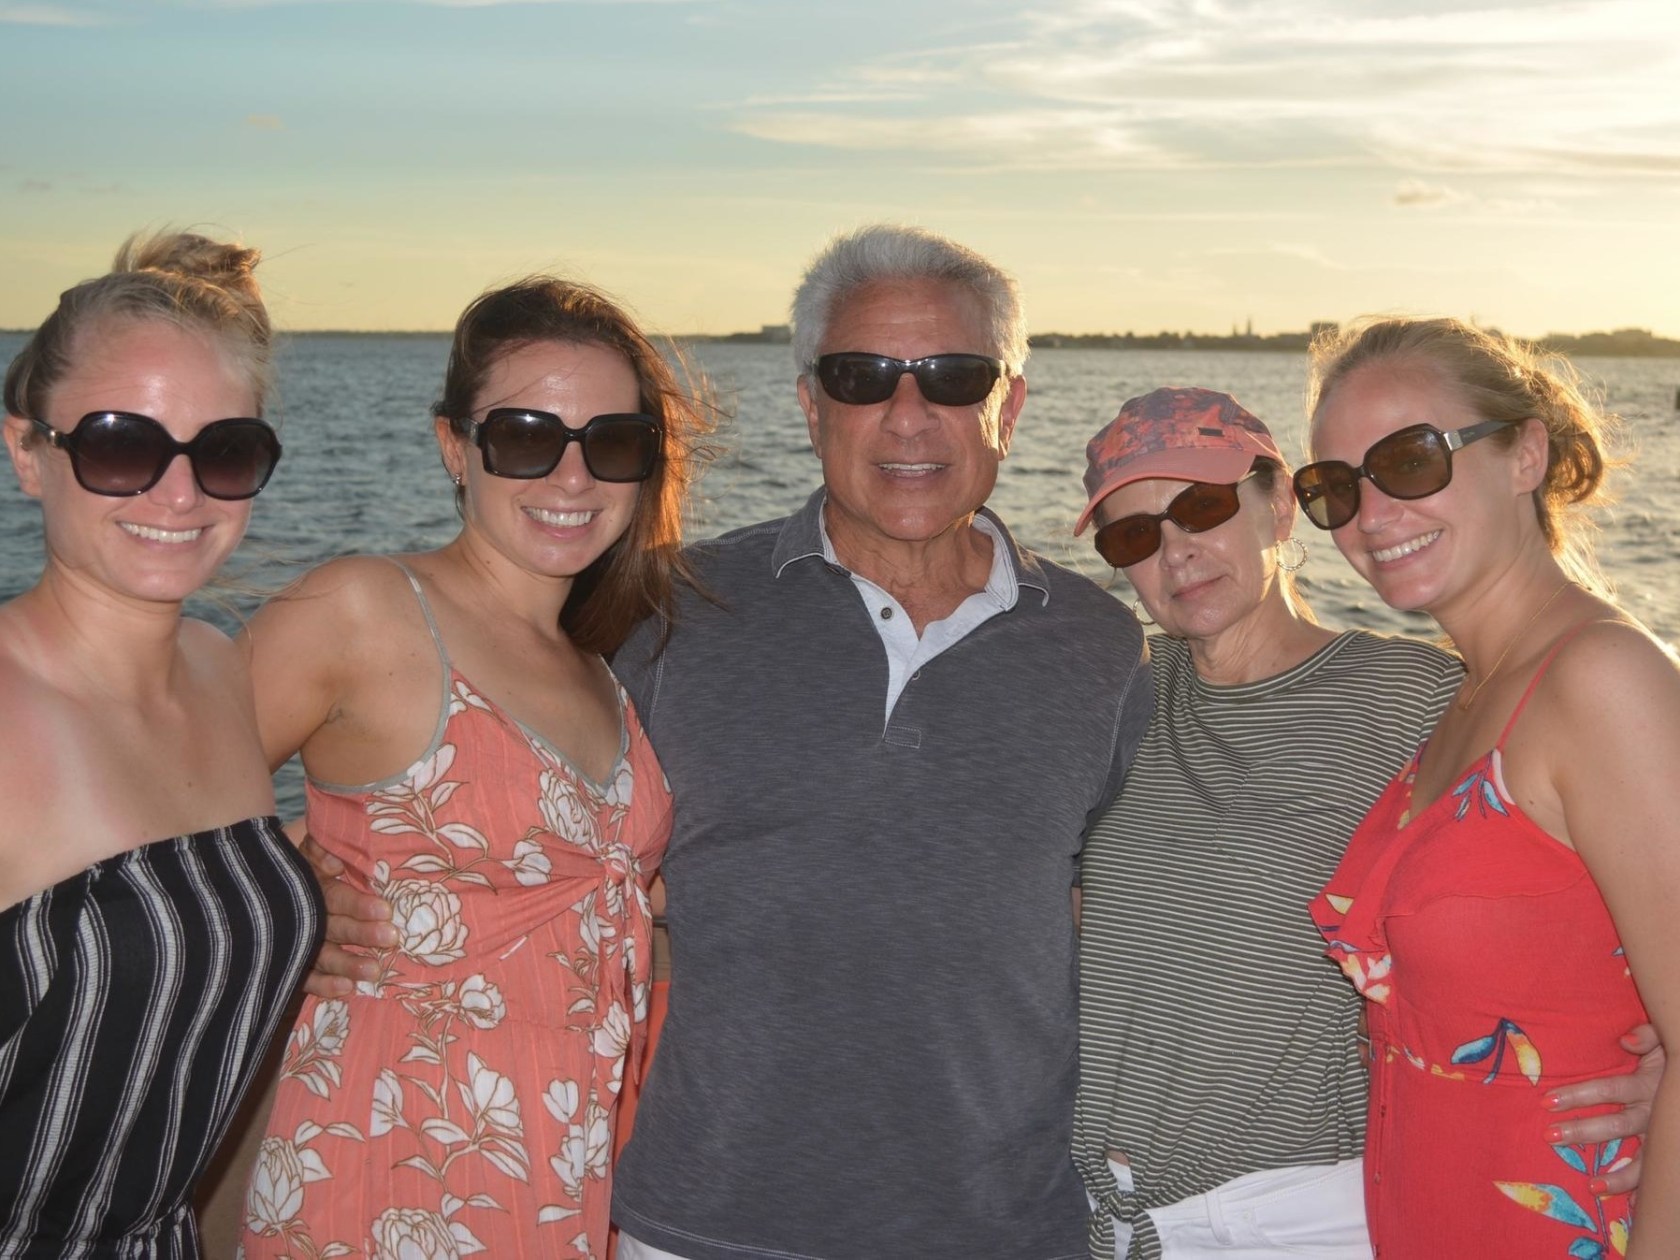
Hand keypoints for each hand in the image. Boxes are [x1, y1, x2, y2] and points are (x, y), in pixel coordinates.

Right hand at [297, 829, 395, 998]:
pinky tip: (346, 989)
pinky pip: (305, 978)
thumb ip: (319, 851)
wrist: (249, 890)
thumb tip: (334, 859)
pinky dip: (324, 985)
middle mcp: (304, 918)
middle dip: (362, 934)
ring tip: (375, 971)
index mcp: (311, 888)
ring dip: (348, 964)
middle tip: (390, 938)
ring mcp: (294, 944)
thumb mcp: (307, 854)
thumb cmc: (297, 870)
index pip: (336, 897)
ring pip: (323, 956)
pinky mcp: (287, 965)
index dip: (358, 905)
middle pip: (335, 928)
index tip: (385, 911)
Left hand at [1544, 1022, 1664, 1194]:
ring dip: (1617, 1176)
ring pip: (1642, 1159)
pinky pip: (1659, 1173)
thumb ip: (1649, 1037)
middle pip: (1615, 1125)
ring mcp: (1664, 1136)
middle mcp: (1655, 1113)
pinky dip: (1646, 1191)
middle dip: (1583, 1132)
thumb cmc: (1674, 1060)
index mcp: (1648, 1085)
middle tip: (1551, 1137)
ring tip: (1591, 1186)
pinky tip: (1635, 1208)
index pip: (1608, 1090)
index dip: (1579, 1095)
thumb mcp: (1665, 1043)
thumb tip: (1626, 1040)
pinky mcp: (1669, 1151)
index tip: (1547, 1101)